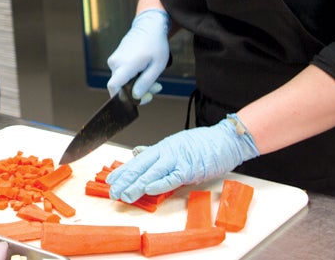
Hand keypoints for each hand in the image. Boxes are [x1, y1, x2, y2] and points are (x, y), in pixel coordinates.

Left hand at [106, 114, 259, 202]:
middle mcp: (166, 152)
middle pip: (141, 167)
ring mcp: (177, 160)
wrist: (225, 140)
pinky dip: (160, 184)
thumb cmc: (202, 144)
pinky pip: (172, 177)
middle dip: (125, 181)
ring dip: (137, 185)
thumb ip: (155, 152)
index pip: (137, 161)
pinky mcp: (190, 168)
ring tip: (125, 195)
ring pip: (152, 173)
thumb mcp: (174, 145)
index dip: (123, 172)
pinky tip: (148, 189)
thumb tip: (136, 152)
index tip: (110, 181)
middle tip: (112, 192)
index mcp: (162, 148)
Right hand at [107, 8, 169, 103]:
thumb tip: (135, 96)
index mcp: (125, 65)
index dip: (121, 98)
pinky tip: (146, 72)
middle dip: (138, 91)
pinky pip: (123, 73)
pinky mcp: (117, 58)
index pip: (113, 87)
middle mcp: (115, 62)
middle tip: (156, 88)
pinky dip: (134, 76)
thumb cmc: (156, 45)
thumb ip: (145, 83)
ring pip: (123, 80)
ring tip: (154, 80)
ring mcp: (115, 59)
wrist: (149, 25)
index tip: (136, 101)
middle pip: (121, 86)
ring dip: (138, 84)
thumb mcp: (157, 66)